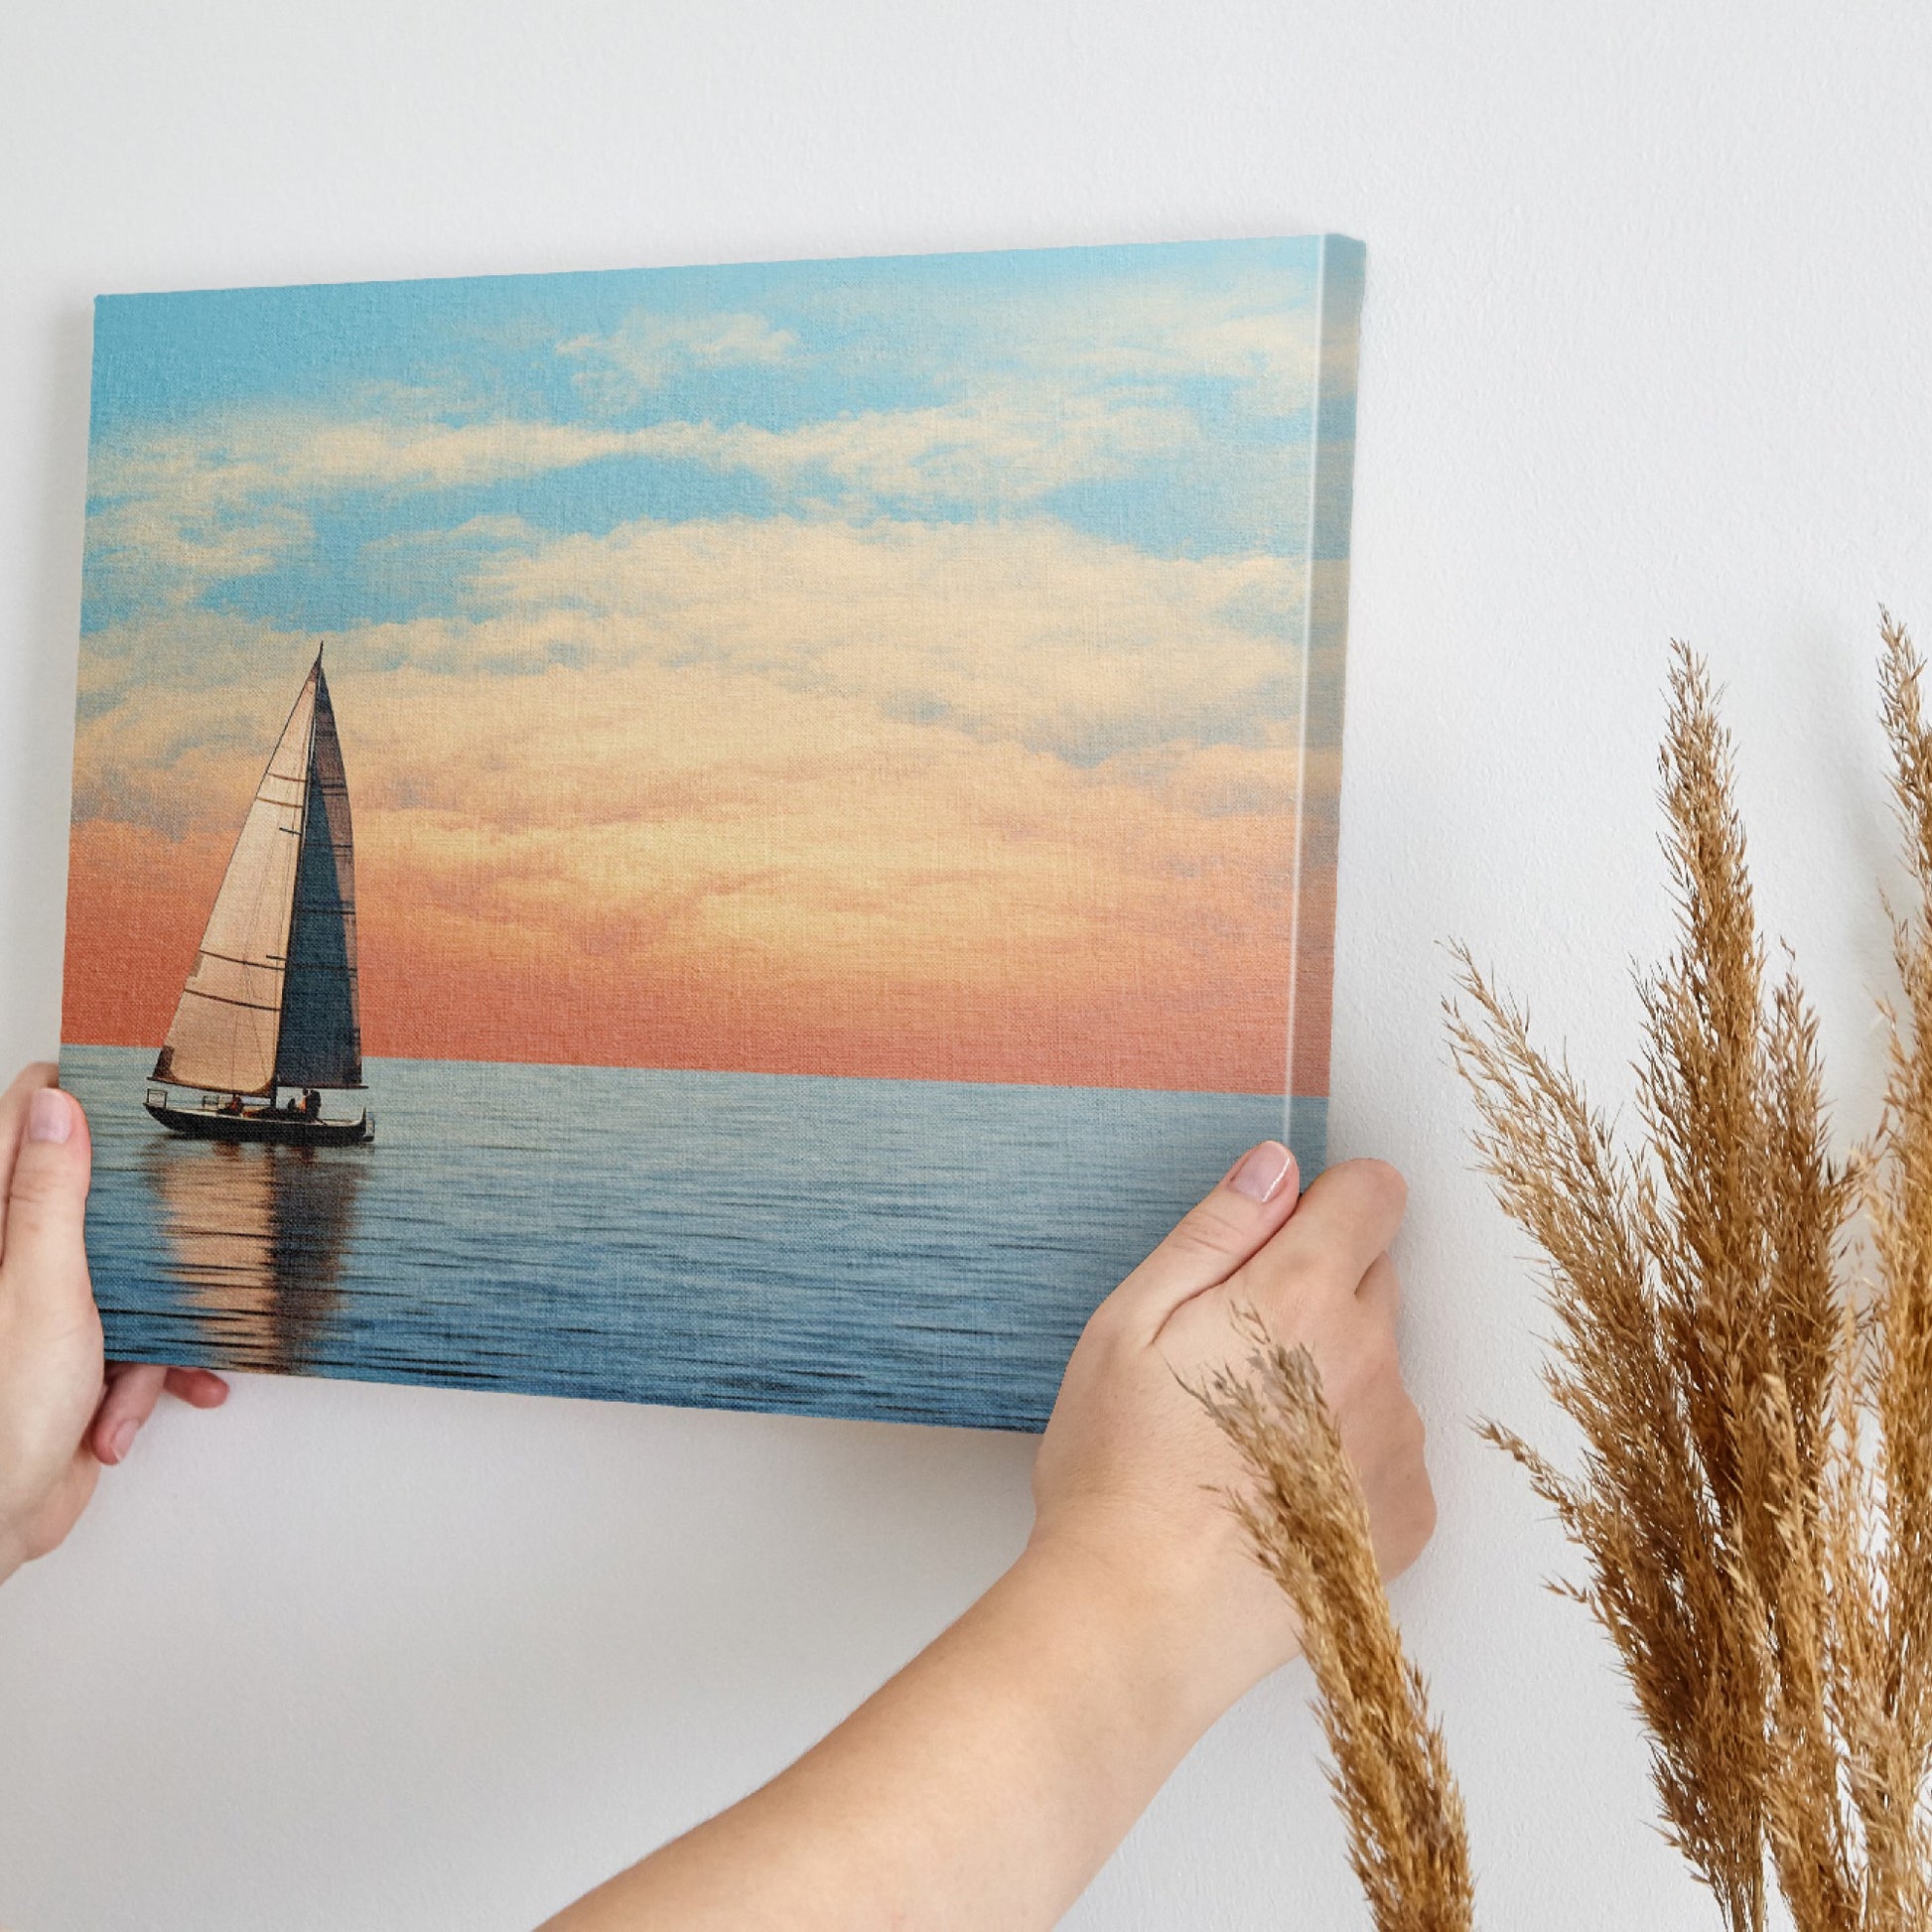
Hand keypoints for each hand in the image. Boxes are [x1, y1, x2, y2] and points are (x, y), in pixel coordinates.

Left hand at [0, 1063, 228, 1582]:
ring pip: (126, 1272)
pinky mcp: (72, 1355)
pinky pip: (133, 1339)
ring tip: (154, 1359)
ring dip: (156, 1319)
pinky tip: (144, 1407)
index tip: (134, 1080)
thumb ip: (50, 1196)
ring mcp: (43, 1308)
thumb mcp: (42, 1288)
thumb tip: (56, 1106)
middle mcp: (13, 1259)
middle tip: (191, 1198)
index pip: (25, 1123)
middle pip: (90, 1196)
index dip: (75, 1095)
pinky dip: (149, 1373)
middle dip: (147, 1219)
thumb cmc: (0, 1415)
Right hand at [1029, 1143, 1434, 1722]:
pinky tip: (1276, 1491)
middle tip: (1231, 1355)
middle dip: (1316, 1292)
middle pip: (1375, 1279)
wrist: (1142, 1617)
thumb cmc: (1119, 1470)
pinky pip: (1389, 1449)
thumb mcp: (1129, 1323)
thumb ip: (1215, 1232)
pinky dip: (1346, 1456)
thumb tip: (1275, 1167)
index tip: (1279, 1240)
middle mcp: (1372, 1359)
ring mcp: (1398, 1442)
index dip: (1326, 1203)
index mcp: (1301, 1296)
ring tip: (1244, 1439)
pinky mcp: (1408, 1515)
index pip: (1374, 1194)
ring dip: (1332, 1378)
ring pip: (1379, 1367)